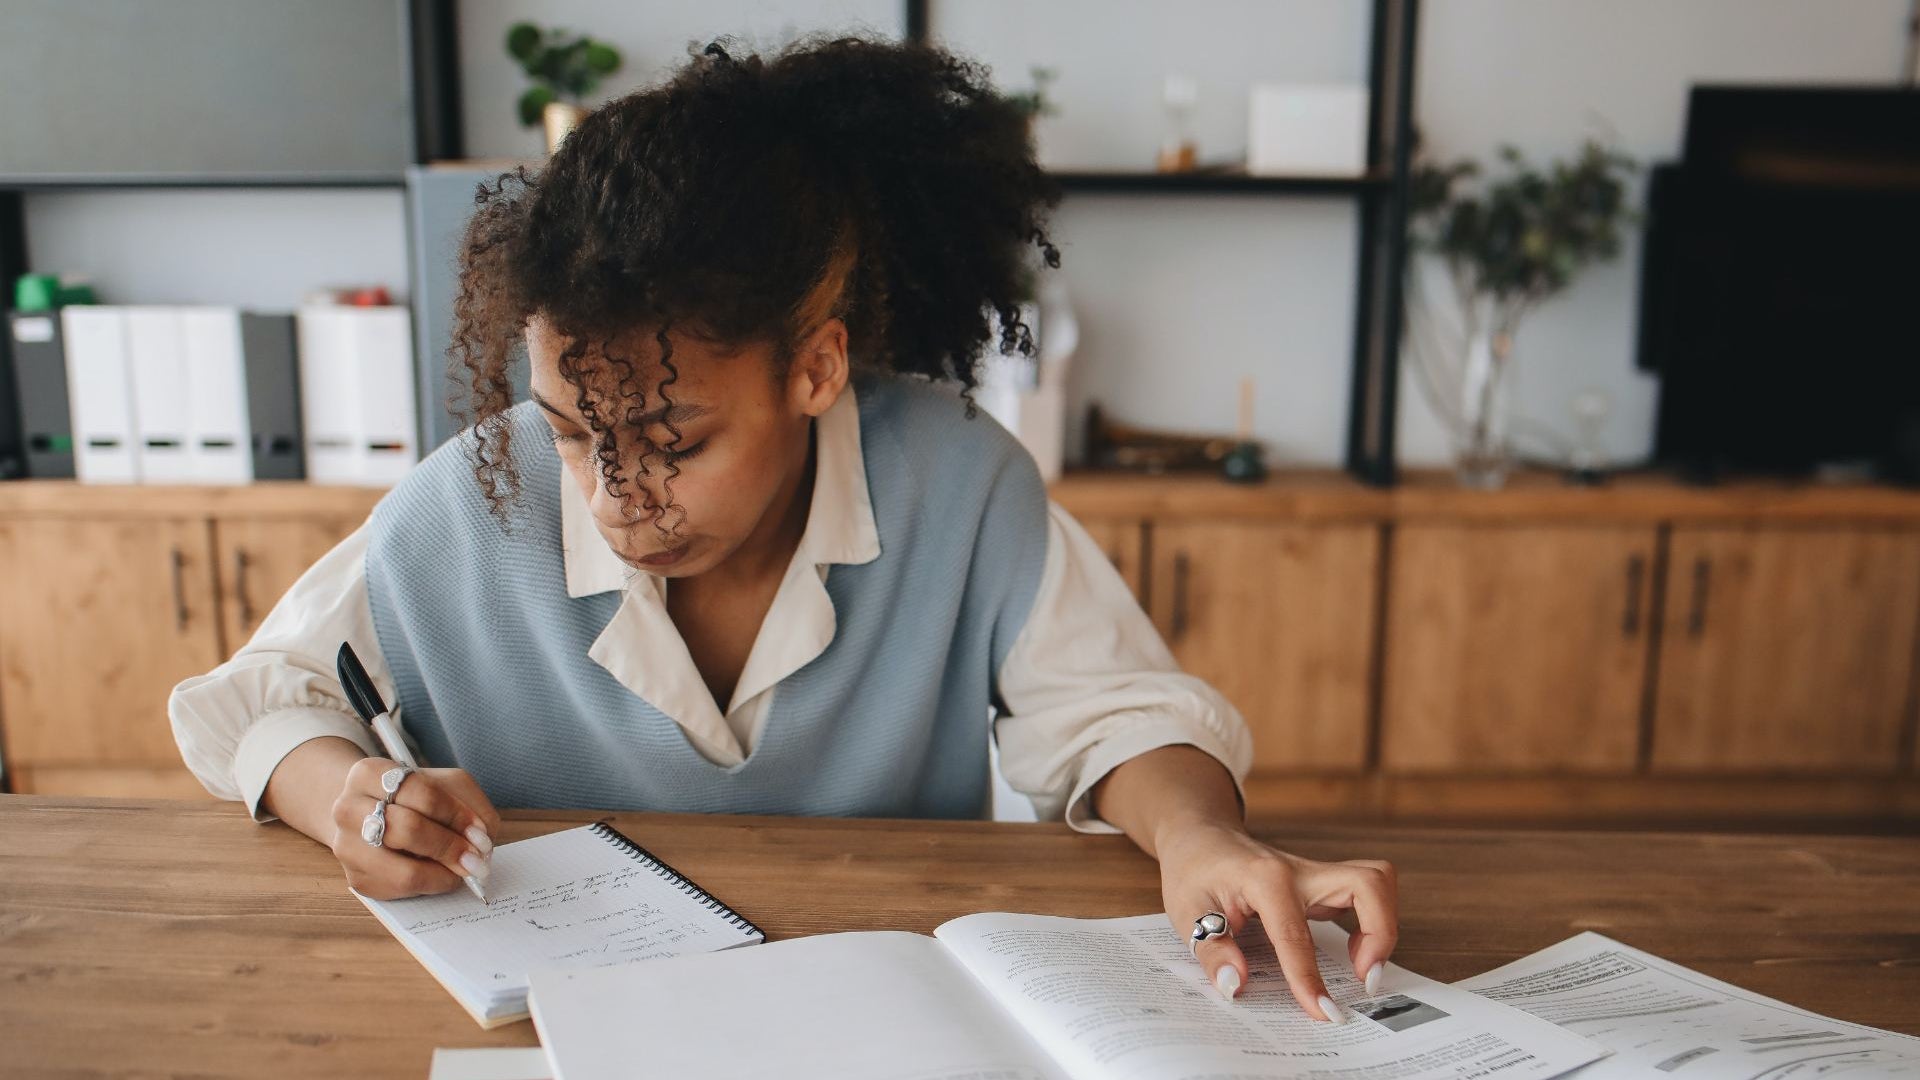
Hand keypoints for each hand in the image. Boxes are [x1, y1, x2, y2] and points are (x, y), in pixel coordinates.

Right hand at [327, 757, 503, 899]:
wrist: (370, 814)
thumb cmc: (415, 797)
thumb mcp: (446, 785)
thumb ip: (471, 806)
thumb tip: (482, 844)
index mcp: (369, 774)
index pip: (420, 793)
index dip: (456, 814)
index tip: (479, 832)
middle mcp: (348, 809)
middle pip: (408, 830)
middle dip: (451, 846)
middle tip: (478, 858)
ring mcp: (348, 847)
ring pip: (404, 871)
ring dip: (444, 873)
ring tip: (464, 869)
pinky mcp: (357, 879)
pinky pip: (400, 890)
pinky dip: (431, 885)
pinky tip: (442, 874)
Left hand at [1156, 820, 1396, 1021]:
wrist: (1200, 837)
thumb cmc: (1193, 870)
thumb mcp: (1186, 910)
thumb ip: (1211, 948)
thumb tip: (1235, 984)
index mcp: (1266, 879)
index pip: (1296, 936)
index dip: (1310, 979)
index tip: (1325, 1014)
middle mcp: (1300, 871)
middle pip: (1369, 884)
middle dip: (1381, 933)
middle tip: (1364, 978)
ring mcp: (1315, 874)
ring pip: (1375, 883)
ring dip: (1382, 926)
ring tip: (1361, 968)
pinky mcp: (1321, 884)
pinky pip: (1361, 897)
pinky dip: (1370, 924)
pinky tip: (1349, 953)